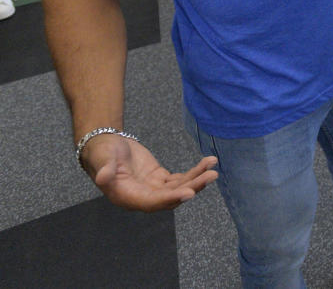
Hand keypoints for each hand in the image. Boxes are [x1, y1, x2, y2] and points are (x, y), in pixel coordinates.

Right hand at [82, 133, 218, 211]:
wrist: (107, 146)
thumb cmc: (102, 152)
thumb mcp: (103, 157)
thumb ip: (104, 168)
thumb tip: (101, 178)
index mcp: (126, 196)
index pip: (152, 202)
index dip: (170, 198)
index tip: (190, 192)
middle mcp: (142, 197)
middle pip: (171, 197)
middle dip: (192, 187)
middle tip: (211, 176)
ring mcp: (153, 188)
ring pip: (179, 188)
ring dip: (197, 179)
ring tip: (213, 167)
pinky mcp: (160, 179)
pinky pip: (180, 179)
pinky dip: (194, 172)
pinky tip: (208, 162)